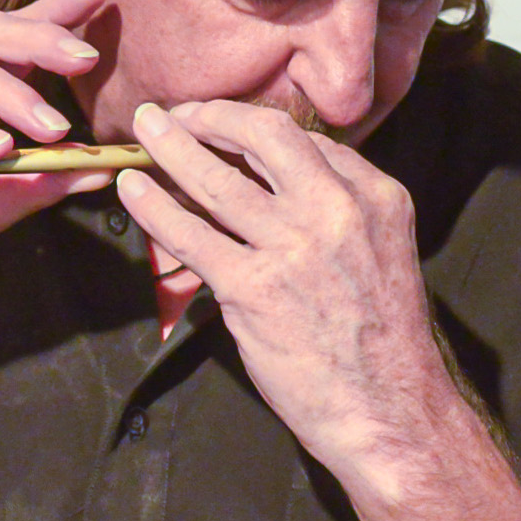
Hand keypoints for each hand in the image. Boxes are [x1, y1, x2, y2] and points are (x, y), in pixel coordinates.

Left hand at [117, 98, 460, 480]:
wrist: (387, 407)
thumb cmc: (381, 337)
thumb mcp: (383, 249)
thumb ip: (339, 210)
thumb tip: (277, 184)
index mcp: (375, 195)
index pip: (306, 140)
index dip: (254, 127)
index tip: (225, 126)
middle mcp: (337, 210)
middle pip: (263, 136)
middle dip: (212, 115)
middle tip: (180, 113)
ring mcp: (293, 247)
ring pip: (217, 179)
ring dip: (172, 147)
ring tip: (144, 130)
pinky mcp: (253, 288)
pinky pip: (190, 235)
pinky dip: (153, 207)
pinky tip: (132, 190)